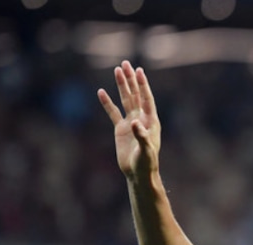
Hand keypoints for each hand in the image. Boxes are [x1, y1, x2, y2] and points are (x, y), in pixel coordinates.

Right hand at [98, 60, 160, 179]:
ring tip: (117, 70)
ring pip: (125, 100)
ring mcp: (130, 122)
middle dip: (131, 80)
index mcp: (151, 121)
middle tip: (126, 63)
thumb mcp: (146, 150)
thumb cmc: (146, 162)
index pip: (146, 99)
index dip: (143, 85)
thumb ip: (141, 136)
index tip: (139, 71)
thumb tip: (135, 122)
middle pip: (135, 95)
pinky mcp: (121, 129)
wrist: (138, 173)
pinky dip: (107, 103)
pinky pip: (113, 113)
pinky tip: (101, 92)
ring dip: (122, 86)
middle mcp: (141, 118)